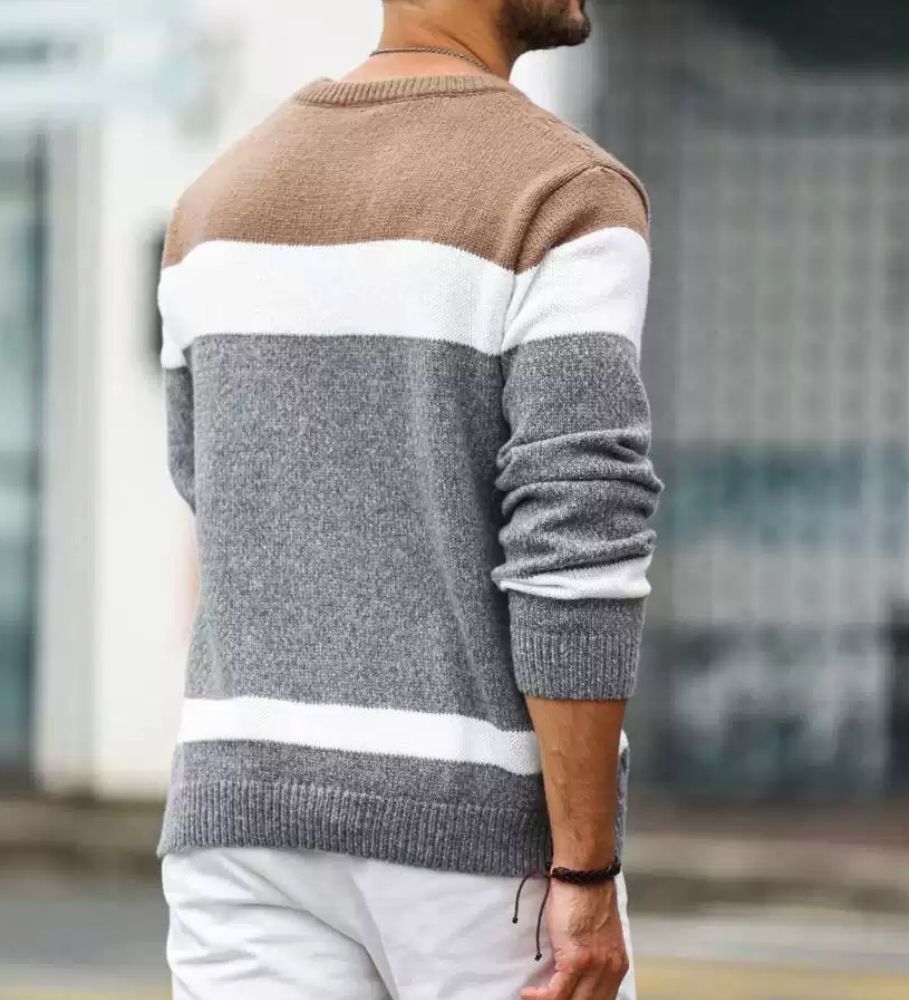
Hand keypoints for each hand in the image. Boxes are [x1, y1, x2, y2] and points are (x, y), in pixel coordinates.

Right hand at [520, 878, 628, 999]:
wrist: (584, 872)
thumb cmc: (587, 894)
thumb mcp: (598, 934)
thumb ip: (594, 958)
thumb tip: (578, 974)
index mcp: (617, 964)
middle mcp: (610, 969)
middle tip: (544, 999)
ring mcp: (594, 966)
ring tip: (534, 998)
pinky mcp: (576, 958)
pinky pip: (557, 992)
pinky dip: (540, 997)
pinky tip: (528, 993)